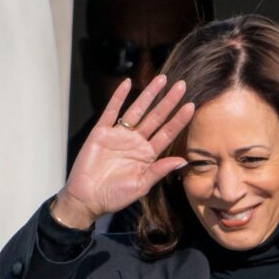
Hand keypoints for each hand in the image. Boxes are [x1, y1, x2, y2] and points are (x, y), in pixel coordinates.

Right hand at [53, 75, 196, 229]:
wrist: (87, 198)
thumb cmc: (114, 196)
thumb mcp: (141, 185)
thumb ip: (160, 170)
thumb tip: (183, 160)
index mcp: (147, 155)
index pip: (167, 133)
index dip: (178, 120)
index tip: (191, 106)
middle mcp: (135, 142)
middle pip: (155, 117)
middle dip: (168, 101)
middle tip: (182, 85)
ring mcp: (119, 135)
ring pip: (137, 110)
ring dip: (148, 94)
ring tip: (161, 79)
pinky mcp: (101, 133)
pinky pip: (111, 111)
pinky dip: (118, 97)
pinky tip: (127, 84)